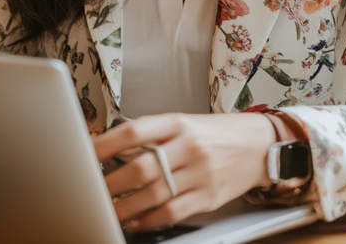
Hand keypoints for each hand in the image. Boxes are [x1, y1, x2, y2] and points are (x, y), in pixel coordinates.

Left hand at [92, 112, 275, 232]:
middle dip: (111, 183)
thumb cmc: (216, 133)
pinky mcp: (210, 196)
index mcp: (179, 122)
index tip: (86, 153)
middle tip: (91, 191)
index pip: (135, 130)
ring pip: (155, 194)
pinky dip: (150, 221)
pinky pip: (174, 212)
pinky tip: (136, 223)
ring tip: (108, 210)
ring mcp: (201, 172)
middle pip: (142, 167)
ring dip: (126, 207)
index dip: (107, 143)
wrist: (259, 145)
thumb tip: (113, 150)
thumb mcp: (186, 122)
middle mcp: (189, 146)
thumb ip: (155, 135)